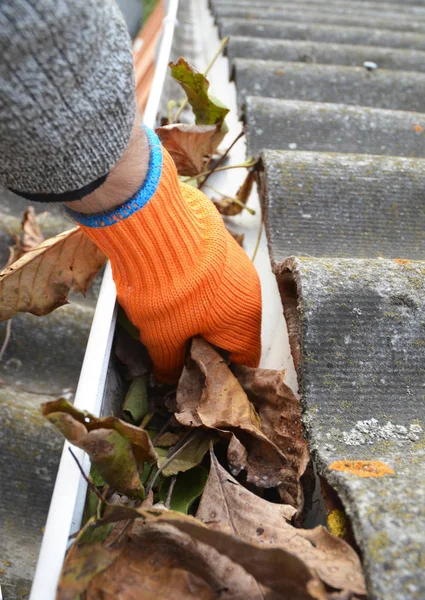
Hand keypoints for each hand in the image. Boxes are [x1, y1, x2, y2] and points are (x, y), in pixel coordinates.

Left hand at [67, 127, 261, 381]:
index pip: (245, 360)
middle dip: (207, 342)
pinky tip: (170, 287)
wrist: (158, 226)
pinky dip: (195, 288)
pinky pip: (211, 276)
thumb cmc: (168, 293)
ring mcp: (237, 263)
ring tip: (168, 317)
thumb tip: (170, 378)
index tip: (201, 380)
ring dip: (200, 312)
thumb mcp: (163, 338)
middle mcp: (249, 291)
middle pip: (233, 328)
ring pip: (221, 300)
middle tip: (177, 350)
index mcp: (245, 321)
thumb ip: (170, 364)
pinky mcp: (219, 243)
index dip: (223, 376)